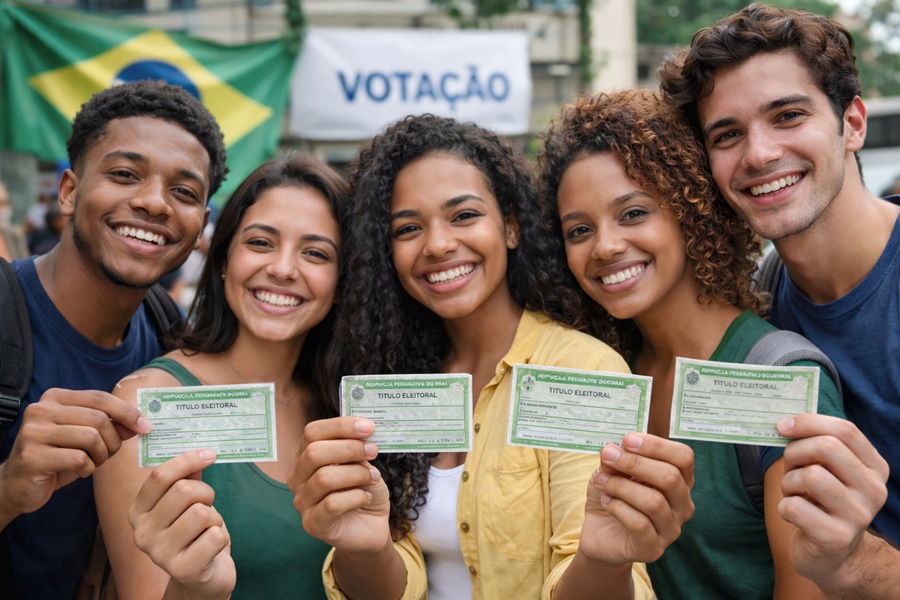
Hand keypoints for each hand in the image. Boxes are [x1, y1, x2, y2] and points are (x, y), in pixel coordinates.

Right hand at [0, 388, 151, 524]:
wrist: (17, 485)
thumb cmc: (57, 457)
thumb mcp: (85, 438)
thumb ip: (110, 426)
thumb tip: (140, 423)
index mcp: (55, 397)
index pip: (100, 398)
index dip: (128, 412)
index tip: (146, 426)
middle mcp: (41, 410)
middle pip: (98, 419)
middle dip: (113, 440)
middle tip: (109, 453)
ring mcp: (34, 432)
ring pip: (91, 438)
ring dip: (102, 455)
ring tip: (93, 462)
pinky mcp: (32, 457)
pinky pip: (79, 459)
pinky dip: (88, 468)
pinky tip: (80, 471)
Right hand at [128, 449, 234, 598]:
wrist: (202, 579)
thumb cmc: (194, 534)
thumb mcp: (185, 504)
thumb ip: (187, 478)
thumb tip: (200, 452)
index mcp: (137, 512)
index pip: (160, 476)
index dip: (188, 460)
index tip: (210, 454)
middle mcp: (142, 534)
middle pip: (184, 491)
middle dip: (206, 493)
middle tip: (207, 505)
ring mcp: (160, 554)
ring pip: (201, 512)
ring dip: (214, 518)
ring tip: (206, 530)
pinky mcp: (183, 570)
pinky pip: (215, 536)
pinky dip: (220, 537)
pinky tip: (210, 548)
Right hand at [288, 417, 390, 553]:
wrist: (371, 527)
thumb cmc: (364, 491)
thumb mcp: (362, 464)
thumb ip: (356, 449)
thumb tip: (361, 431)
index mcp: (306, 457)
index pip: (312, 432)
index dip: (340, 426)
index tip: (368, 427)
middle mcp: (298, 478)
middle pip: (314, 452)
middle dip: (349, 448)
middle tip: (373, 451)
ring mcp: (302, 502)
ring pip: (324, 478)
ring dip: (356, 474)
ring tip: (373, 477)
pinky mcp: (312, 524)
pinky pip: (332, 504)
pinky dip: (356, 497)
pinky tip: (366, 497)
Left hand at [580, 433, 694, 563]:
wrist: (599, 532)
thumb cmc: (613, 495)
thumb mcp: (612, 470)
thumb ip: (616, 458)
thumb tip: (614, 448)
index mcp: (679, 480)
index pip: (683, 457)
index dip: (656, 445)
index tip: (627, 439)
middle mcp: (682, 504)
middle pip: (670, 477)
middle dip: (635, 463)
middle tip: (608, 455)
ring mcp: (671, 529)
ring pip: (653, 502)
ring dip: (621, 486)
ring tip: (601, 481)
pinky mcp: (653, 548)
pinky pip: (640, 524)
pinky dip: (618, 508)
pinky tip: (606, 501)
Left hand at [777, 414, 888, 584]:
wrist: (831, 555)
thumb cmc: (822, 502)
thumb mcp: (828, 471)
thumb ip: (816, 444)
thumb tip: (785, 423)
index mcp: (875, 468)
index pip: (845, 430)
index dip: (809, 422)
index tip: (783, 426)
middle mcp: (874, 490)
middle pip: (826, 447)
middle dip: (795, 452)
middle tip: (790, 467)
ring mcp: (858, 516)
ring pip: (810, 476)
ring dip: (789, 481)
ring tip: (794, 493)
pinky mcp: (836, 537)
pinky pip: (794, 506)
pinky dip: (783, 506)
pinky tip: (794, 514)